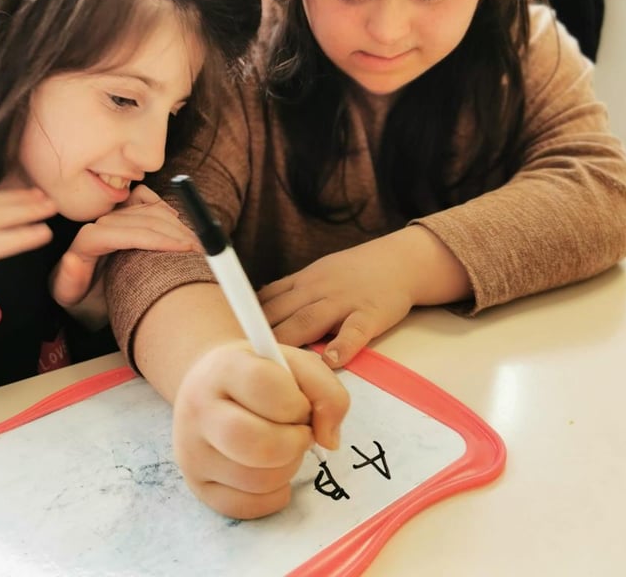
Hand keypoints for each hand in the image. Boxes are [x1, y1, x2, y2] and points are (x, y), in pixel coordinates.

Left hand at [52, 184, 200, 306]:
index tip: (182, 248)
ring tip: (197, 242)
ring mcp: (114, 214)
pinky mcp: (124, 212)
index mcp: (87, 241)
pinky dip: (162, 205)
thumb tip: (72, 259)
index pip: (124, 233)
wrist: (85, 292)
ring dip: (176, 223)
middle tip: (200, 250)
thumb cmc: (81, 297)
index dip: (156, 238)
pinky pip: (145, 197)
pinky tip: (177, 219)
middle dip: (174, 232)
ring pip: (148, 208)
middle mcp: (100, 223)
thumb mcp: (70, 296)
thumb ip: (70, 281)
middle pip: (142, 219)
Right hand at [172, 340, 348, 518]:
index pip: (265, 388)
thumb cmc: (259, 373)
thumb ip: (326, 391)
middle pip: (259, 445)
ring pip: (257, 480)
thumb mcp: (295, 364)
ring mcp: (192, 451)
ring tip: (285, 447)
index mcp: (223, 368)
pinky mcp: (196, 485)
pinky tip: (273, 469)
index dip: (296, 402)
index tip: (300, 404)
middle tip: (300, 432)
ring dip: (288, 467)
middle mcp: (198, 409)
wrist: (209, 384)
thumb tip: (329, 441)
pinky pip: (246, 507)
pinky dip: (273, 494)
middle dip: (296, 443)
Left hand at [259, 227, 471, 368]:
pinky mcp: (371, 314)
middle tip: (239, 360)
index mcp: (302, 282)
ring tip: (274, 364)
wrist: (401, 261)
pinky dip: (344, 345)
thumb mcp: (316, 274)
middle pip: (282, 312)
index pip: (267, 300)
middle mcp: (318, 290)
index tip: (225, 340)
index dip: (245, 320)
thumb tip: (255, 305)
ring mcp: (344, 301)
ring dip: (290, 340)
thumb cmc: (354, 272)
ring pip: (311, 320)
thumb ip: (288, 291)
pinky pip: (355, 330)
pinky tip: (333, 360)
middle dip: (259, 335)